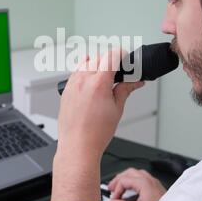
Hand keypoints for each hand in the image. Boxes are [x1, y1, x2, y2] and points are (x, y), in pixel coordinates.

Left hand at [51, 50, 144, 200]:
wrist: (78, 146)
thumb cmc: (95, 133)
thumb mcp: (117, 109)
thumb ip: (126, 89)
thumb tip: (135, 82)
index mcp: (98, 83)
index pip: (112, 56)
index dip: (122, 54)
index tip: (126, 59)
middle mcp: (83, 80)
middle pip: (99, 57)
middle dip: (111, 60)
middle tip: (120, 72)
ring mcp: (72, 84)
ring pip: (85, 62)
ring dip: (97, 64)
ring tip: (105, 78)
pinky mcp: (66, 90)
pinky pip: (75, 72)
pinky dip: (85, 72)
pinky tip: (91, 83)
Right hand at [107, 168, 166, 200]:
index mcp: (144, 182)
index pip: (123, 180)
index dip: (116, 190)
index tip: (113, 200)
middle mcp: (150, 179)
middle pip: (130, 172)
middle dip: (119, 179)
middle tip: (111, 188)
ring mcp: (155, 182)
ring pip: (137, 173)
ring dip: (127, 179)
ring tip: (121, 187)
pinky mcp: (158, 187)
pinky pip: (144, 178)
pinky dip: (135, 182)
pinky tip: (133, 190)